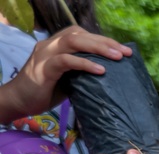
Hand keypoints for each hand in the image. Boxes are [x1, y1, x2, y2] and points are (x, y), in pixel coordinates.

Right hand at [0, 27, 130, 123]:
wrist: (19, 101)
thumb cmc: (46, 90)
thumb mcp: (69, 78)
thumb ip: (83, 72)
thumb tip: (110, 76)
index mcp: (57, 45)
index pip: (82, 34)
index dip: (103, 39)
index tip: (124, 50)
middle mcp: (50, 45)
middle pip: (79, 34)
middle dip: (105, 42)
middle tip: (125, 52)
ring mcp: (45, 55)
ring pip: (72, 42)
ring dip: (97, 47)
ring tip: (117, 57)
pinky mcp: (43, 69)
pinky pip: (65, 61)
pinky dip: (84, 63)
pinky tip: (100, 70)